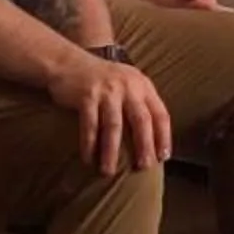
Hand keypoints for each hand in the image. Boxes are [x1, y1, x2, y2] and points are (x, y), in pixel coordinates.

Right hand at [48, 53, 172, 174]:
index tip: (163, 157)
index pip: (160, 114)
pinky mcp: (86, 96)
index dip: (163, 137)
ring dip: (111, 152)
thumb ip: (140, 104)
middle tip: (143, 167)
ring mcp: (107, 91)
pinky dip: (89, 144)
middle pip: (141, 120)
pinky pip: (90, 125)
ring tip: (109, 171)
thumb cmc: (103, 80)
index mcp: (143, 86)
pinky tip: (88, 159)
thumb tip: (152, 140)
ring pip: (114, 126)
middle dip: (143, 146)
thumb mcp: (128, 85)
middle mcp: (128, 87)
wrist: (69, 62)